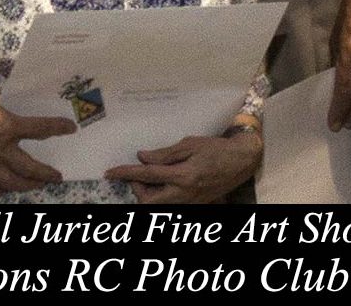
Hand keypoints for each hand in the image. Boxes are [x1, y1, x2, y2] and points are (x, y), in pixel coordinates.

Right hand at [0, 83, 77, 198]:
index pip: (39, 128)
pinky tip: (0, 191)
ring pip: (9, 183)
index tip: (71, 128)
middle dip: (45, 173)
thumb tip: (6, 109)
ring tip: (36, 186)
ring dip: (26, 186)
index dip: (57, 128)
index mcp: (6, 126)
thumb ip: (1, 107)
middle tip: (56, 177)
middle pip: (29, 167)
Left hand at [104, 130, 261, 203]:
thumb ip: (165, 154)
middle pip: (148, 201)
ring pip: (158, 206)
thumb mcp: (190, 144)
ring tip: (149, 175)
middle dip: (136, 189)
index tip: (110, 173)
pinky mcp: (193, 204)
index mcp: (182, 176)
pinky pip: (169, 204)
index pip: (147, 176)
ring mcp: (189, 202)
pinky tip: (162, 182)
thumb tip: (142, 157)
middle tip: (136, 172)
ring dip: (147, 193)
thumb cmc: (216, 148)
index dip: (126, 174)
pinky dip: (160, 195)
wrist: (240, 162)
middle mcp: (184, 194)